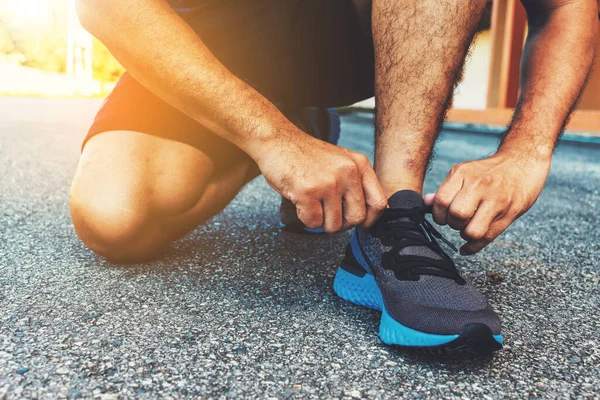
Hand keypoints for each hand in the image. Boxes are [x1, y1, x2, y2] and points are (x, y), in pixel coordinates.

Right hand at [256, 132, 387, 232]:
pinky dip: (305, 218)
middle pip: (357, 218)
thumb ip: (356, 183)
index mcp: (359, 164)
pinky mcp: (308, 191)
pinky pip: (313, 223)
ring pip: (334, 225)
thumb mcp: (340, 162)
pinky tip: (300, 202)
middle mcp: (348, 172)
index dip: (369, 219)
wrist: (277, 141)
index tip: (359, 222)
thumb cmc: (305, 155)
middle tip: (328, 214)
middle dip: (341, 224)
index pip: (378, 203)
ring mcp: (328, 182)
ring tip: (312, 204)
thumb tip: (368, 215)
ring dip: (321, 221)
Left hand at [424, 152, 550, 254]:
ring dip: (466, 235)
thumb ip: (446, 189)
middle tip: (457, 221)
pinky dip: (473, 247)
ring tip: (467, 228)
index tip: (443, 216)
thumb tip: (426, 203)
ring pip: (473, 231)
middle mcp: (479, 185)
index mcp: (463, 173)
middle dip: (453, 224)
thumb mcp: (465, 172)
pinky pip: (488, 237)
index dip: (438, 215)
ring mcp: (496, 200)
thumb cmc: (489, 171)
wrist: (522, 161)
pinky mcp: (511, 212)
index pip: (441, 201)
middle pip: (457, 215)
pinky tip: (466, 247)